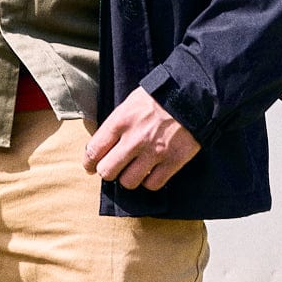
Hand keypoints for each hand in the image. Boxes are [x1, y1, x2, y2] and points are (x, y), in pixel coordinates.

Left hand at [83, 86, 199, 190]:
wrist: (192, 95)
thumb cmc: (159, 96)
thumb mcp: (131, 102)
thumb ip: (116, 124)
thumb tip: (102, 145)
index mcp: (121, 120)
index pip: (94, 150)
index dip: (89, 162)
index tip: (90, 166)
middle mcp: (135, 139)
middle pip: (107, 171)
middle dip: (107, 171)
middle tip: (112, 168)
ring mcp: (154, 152)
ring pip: (128, 182)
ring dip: (128, 178)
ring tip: (133, 170)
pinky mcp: (172, 162)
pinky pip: (152, 185)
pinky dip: (150, 182)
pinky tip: (151, 172)